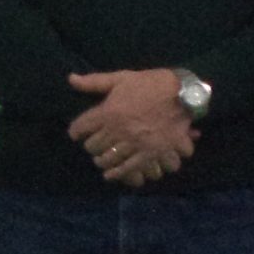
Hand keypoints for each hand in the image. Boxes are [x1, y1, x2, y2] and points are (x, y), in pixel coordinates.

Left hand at [66, 68, 196, 185]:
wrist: (183, 94)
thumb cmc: (150, 83)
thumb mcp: (122, 78)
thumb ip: (94, 82)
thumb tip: (71, 79)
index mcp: (109, 111)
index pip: (81, 127)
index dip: (76, 131)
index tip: (76, 132)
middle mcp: (118, 129)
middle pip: (93, 145)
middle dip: (90, 146)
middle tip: (92, 145)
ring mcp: (134, 143)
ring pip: (108, 158)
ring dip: (101, 159)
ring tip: (101, 159)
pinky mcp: (149, 153)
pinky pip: (127, 168)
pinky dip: (116, 173)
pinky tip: (110, 175)